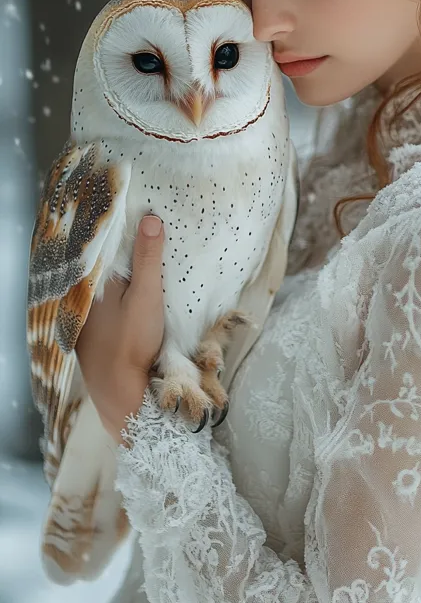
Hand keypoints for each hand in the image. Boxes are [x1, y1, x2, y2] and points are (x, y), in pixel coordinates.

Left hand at [75, 214, 164, 443]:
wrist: (119, 392)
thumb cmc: (130, 342)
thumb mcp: (146, 296)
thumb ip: (148, 259)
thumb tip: (150, 218)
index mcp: (92, 281)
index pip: (108, 243)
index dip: (126, 226)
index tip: (146, 210)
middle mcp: (85, 294)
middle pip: (108, 261)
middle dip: (128, 246)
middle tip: (153, 225)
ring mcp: (89, 312)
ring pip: (110, 281)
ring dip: (127, 268)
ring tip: (151, 248)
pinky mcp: (97, 327)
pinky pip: (111, 298)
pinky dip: (124, 288)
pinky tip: (141, 285)